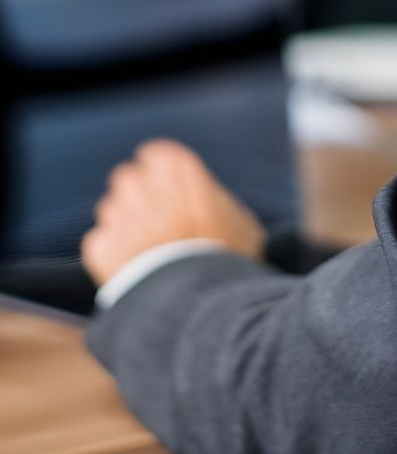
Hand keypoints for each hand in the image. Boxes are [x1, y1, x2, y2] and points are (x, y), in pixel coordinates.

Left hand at [81, 139, 265, 286]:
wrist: (199, 299)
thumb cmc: (227, 257)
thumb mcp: (239, 220)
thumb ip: (214, 200)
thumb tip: (209, 203)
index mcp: (178, 168)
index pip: (154, 154)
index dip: (160, 173)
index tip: (169, 191)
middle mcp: (142, 183)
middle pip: (128, 178)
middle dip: (138, 196)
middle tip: (157, 221)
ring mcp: (117, 214)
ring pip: (111, 209)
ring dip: (125, 224)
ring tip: (147, 251)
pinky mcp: (100, 246)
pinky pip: (101, 242)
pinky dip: (111, 255)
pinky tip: (133, 271)